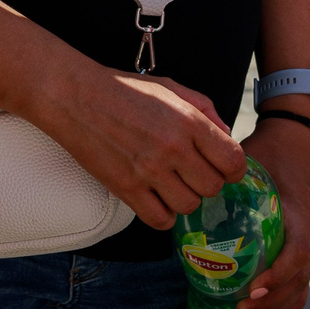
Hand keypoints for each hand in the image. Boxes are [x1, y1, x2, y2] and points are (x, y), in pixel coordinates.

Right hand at [37, 67, 245, 228]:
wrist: (75, 96)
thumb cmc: (124, 90)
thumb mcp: (170, 88)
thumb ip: (204, 110)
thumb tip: (227, 136)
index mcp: (188, 120)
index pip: (233, 161)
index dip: (234, 168)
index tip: (223, 167)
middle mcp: (173, 147)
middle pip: (213, 187)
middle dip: (208, 182)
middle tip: (192, 172)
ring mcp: (149, 171)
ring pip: (189, 206)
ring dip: (185, 198)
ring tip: (172, 184)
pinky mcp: (126, 188)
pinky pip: (160, 220)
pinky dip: (163, 215)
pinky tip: (157, 199)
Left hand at [237, 112, 309, 308]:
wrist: (295, 143)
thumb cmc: (267, 151)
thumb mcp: (249, 160)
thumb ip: (225, 176)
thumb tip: (188, 192)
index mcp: (298, 211)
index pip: (297, 251)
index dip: (278, 274)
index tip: (253, 288)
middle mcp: (308, 229)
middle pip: (299, 276)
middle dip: (272, 299)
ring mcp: (308, 238)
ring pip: (301, 280)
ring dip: (278, 304)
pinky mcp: (302, 243)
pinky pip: (302, 276)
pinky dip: (292, 300)